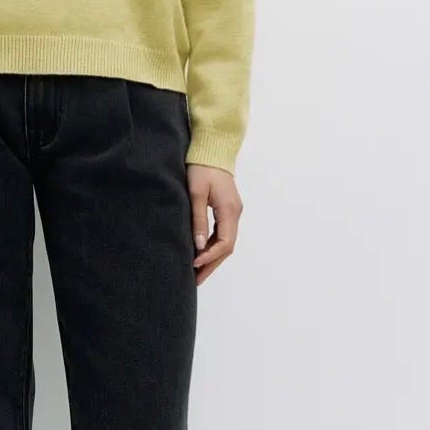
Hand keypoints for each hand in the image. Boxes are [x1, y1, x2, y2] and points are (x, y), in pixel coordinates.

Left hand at [186, 164, 241, 285]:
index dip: (209, 257)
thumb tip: (198, 246)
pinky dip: (213, 246)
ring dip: (212, 257)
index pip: (224, 242)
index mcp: (230, 211)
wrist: (212, 149)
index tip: (194, 265)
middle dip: (212, 264)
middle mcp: (235, 214)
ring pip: (225, 242)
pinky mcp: (227, 210)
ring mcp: (233, 212)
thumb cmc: (202, 168)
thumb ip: (198, 220)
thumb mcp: (196, 194)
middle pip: (227, 247)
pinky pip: (223, 233)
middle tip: (196, 279)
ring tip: (197, 271)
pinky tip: (201, 253)